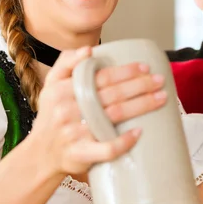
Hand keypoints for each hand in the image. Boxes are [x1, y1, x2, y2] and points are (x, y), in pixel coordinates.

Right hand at [30, 47, 166, 176]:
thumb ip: (66, 63)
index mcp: (63, 90)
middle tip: (161, 81)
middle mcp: (68, 109)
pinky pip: (106, 148)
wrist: (40, 154)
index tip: (145, 67)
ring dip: (141, 106)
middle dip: (140, 85)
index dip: (125, 71)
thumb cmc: (52, 116)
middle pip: (112, 94)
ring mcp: (75, 133)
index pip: (100, 76)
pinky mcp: (81, 154)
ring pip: (114, 116)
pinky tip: (140, 133)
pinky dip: (124, 141)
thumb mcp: (51, 85)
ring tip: (162, 98)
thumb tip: (88, 50)